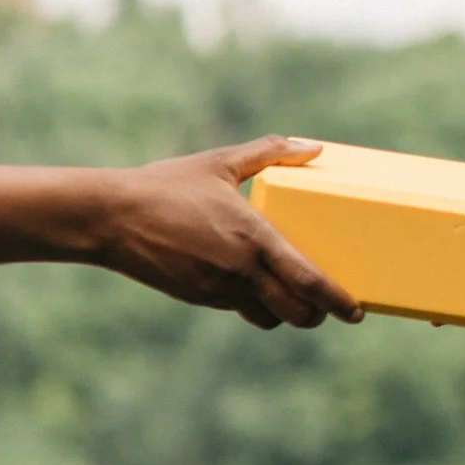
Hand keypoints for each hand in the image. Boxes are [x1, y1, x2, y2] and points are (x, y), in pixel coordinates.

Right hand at [95, 138, 360, 329]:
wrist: (108, 217)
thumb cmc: (166, 186)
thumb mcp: (220, 163)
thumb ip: (269, 153)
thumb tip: (313, 147)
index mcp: (254, 237)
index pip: (308, 280)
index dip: (337, 300)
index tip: (355, 311)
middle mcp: (240, 270)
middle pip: (296, 311)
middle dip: (318, 314)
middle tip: (332, 307)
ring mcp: (218, 288)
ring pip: (268, 316)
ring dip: (287, 314)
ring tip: (298, 300)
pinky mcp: (199, 297)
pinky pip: (239, 309)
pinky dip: (256, 305)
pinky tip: (259, 289)